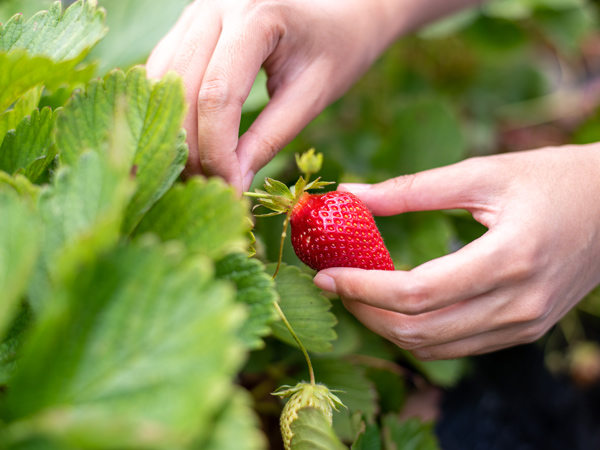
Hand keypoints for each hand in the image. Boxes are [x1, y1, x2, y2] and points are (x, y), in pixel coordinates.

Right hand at [146, 0, 399, 191]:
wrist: (339, 10)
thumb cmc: (337, 49)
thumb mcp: (312, 96)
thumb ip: (269, 138)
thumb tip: (231, 183)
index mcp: (256, 16)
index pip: (218, 95)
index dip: (217, 150)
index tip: (229, 188)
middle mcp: (215, 6)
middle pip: (182, 90)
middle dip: (192, 148)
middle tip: (210, 190)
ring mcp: (196, 12)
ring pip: (163, 83)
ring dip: (175, 134)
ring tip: (199, 174)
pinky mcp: (188, 25)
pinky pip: (164, 73)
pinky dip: (173, 113)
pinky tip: (189, 144)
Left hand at [314, 144, 599, 359]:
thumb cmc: (552, 178)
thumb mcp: (482, 173)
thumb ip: (412, 189)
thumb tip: (351, 194)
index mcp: (510, 258)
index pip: (417, 293)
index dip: (362, 287)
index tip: (324, 275)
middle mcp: (519, 303)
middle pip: (419, 330)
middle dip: (365, 311)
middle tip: (332, 284)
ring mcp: (524, 324)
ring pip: (434, 348)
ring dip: (386, 326)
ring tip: (357, 294)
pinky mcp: (524, 330)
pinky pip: (457, 346)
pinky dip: (418, 331)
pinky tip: (396, 305)